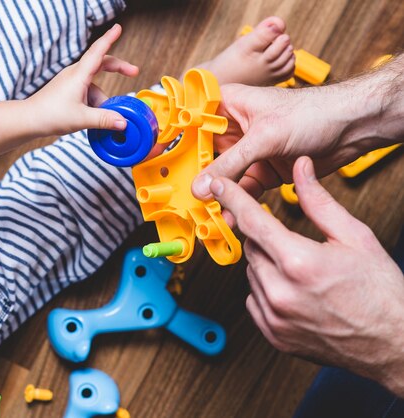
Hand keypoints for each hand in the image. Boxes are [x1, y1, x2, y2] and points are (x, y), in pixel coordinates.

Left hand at [28, 24, 138, 135]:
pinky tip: (93, 117)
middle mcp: (75, 74)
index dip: (110, 39)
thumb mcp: (81, 119)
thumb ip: (104, 119)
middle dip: (118, 68)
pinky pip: (88, 92)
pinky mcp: (68, 90)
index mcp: (79, 75)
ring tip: (104, 118)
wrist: (29, 120)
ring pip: (95, 84)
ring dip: (104, 99)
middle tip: (134, 72)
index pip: (98, 51)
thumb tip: (123, 122)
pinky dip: (95, 103)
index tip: (119, 27)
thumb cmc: (50, 115)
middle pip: (102, 64)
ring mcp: (71, 82)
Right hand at [192, 83, 359, 199]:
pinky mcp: (265, 170)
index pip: (192, 124)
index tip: (164, 168)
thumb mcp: (264, 138)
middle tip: (185, 200)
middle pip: (205, 155)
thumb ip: (230, 164)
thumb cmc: (313, 112)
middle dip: (196, 178)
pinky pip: (244, 190)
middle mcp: (236, 127)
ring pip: (224, 176)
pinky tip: (231, 215)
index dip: (176, 145)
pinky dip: (239, 203)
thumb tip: (200, 186)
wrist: (353, 127)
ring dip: (218, 195)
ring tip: (208, 214)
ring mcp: (250, 150)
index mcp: (228, 104)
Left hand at [209, 156, 403, 395]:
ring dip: (267, 264)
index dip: (232, 197)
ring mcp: (274, 317)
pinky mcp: (273, 335)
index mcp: (299, 262)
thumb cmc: (381, 293)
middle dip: (266, 238)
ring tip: (303, 272)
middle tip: (295, 244)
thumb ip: (319, 202)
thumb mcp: (355, 237)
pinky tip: (294, 291)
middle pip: (251, 246)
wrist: (395, 343)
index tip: (218, 186)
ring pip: (251, 272)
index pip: (252, 220)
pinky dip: (266, 290)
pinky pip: (253, 299)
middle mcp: (280, 292)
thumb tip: (300, 169)